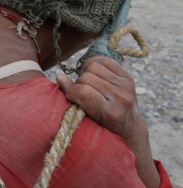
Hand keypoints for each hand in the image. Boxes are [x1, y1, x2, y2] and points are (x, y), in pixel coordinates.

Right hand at [57, 56, 159, 187]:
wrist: (129, 127)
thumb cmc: (101, 127)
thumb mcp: (86, 119)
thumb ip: (71, 98)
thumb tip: (59, 77)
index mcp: (110, 113)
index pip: (83, 92)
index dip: (71, 91)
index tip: (70, 97)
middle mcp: (121, 98)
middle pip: (86, 77)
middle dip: (78, 84)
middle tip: (80, 93)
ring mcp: (126, 86)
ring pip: (93, 66)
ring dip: (85, 74)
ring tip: (87, 84)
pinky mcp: (128, 77)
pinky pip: (104, 60)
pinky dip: (94, 64)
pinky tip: (93, 75)